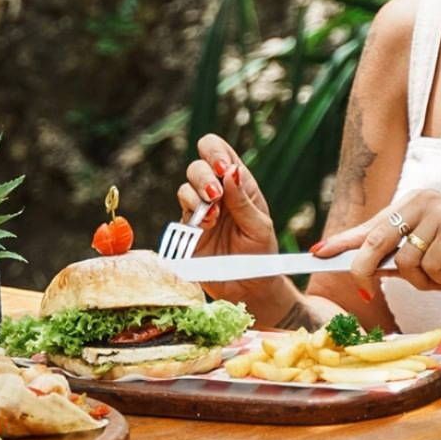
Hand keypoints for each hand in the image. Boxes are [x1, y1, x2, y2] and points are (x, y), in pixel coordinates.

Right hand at [176, 134, 279, 304]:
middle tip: (216, 193)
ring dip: (197, 195)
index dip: (215, 151)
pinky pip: (180, 212)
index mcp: (237, 184)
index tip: (221, 167)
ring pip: (185, 186)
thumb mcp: (259, 226)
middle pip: (197, 165)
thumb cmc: (260, 254)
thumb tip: (230, 171)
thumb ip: (243, 200)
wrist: (249, 288)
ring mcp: (199, 210)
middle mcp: (216, 193)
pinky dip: (191, 214)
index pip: (220, 151)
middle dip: (204, 175)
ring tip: (214, 216)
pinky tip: (206, 225)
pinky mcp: (187, 230)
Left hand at [315, 189, 440, 296]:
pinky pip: (428, 268)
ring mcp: (438, 212)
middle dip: (365, 270)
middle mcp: (422, 201)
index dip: (342, 241)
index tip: (316, 253)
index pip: (369, 225)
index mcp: (411, 204)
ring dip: (422, 280)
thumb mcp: (423, 262)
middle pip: (376, 240)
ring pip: (403, 261)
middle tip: (365, 290)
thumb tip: (359, 268)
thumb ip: (393, 259)